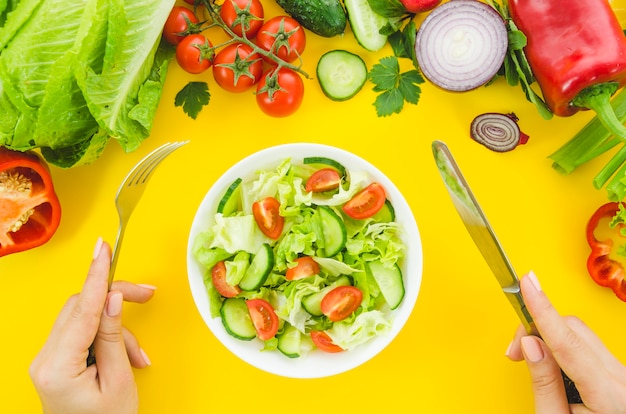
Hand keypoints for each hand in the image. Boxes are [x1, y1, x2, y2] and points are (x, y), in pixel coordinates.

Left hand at [29, 238, 154, 413]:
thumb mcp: (119, 381)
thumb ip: (113, 336)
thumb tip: (111, 298)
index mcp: (58, 366)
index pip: (82, 310)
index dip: (96, 276)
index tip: (102, 250)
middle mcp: (45, 359)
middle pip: (82, 307)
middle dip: (115, 301)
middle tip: (146, 294)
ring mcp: (48, 359)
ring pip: (84, 318)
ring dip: (115, 326)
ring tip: (137, 354)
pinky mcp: (55, 360)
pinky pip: (81, 332)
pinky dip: (105, 335)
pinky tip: (124, 354)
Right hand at [506, 271, 625, 412]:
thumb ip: (543, 382)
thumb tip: (529, 344)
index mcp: (608, 394)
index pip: (568, 341)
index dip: (544, 309)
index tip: (529, 283)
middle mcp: (621, 378)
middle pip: (573, 330)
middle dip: (537, 329)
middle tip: (512, 351)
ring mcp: (622, 373)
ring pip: (580, 334)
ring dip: (548, 337)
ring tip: (526, 359)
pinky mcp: (618, 372)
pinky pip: (587, 345)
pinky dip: (562, 346)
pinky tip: (549, 360)